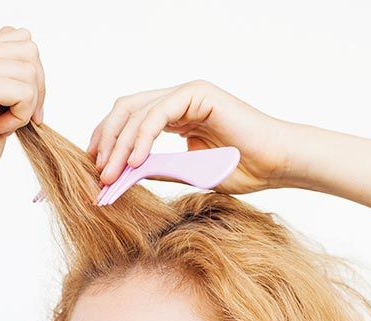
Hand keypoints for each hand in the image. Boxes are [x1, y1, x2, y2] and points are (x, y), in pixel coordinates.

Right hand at [0, 26, 45, 203]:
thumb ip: (10, 83)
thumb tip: (35, 67)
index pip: (18, 39)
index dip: (34, 75)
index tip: (30, 110)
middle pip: (28, 48)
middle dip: (38, 87)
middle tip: (27, 119)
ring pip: (28, 68)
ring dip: (29, 104)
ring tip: (8, 125)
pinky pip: (22, 91)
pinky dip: (21, 115)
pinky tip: (2, 130)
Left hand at [86, 79, 293, 194]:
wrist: (275, 165)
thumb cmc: (240, 170)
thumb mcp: (185, 173)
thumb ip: (156, 169)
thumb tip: (122, 175)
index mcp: (173, 116)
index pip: (128, 122)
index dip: (107, 143)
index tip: (96, 171)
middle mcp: (176, 101)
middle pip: (124, 111)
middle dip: (106, 142)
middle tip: (98, 173)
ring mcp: (186, 95)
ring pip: (136, 111)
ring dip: (119, 144)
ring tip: (110, 173)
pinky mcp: (197, 94)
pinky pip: (158, 113)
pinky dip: (142, 137)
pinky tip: (136, 161)